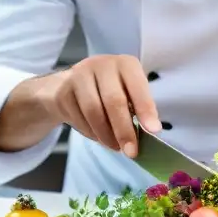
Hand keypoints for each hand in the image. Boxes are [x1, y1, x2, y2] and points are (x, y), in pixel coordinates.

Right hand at [45, 54, 160, 157]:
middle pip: (115, 100)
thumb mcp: (126, 93)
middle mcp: (103, 64)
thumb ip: (137, 109)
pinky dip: (91, 133)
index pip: (138, 87)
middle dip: (125, 130)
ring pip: (94, 111)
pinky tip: (98, 137)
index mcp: (126, 64)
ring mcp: (80, 75)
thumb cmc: (106, 91)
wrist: (66, 87)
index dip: (146, 109)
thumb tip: (149, 133)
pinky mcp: (63, 90)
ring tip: (115, 147)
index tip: (154, 130)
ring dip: (106, 135)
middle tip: (131, 152)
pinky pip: (79, 118)